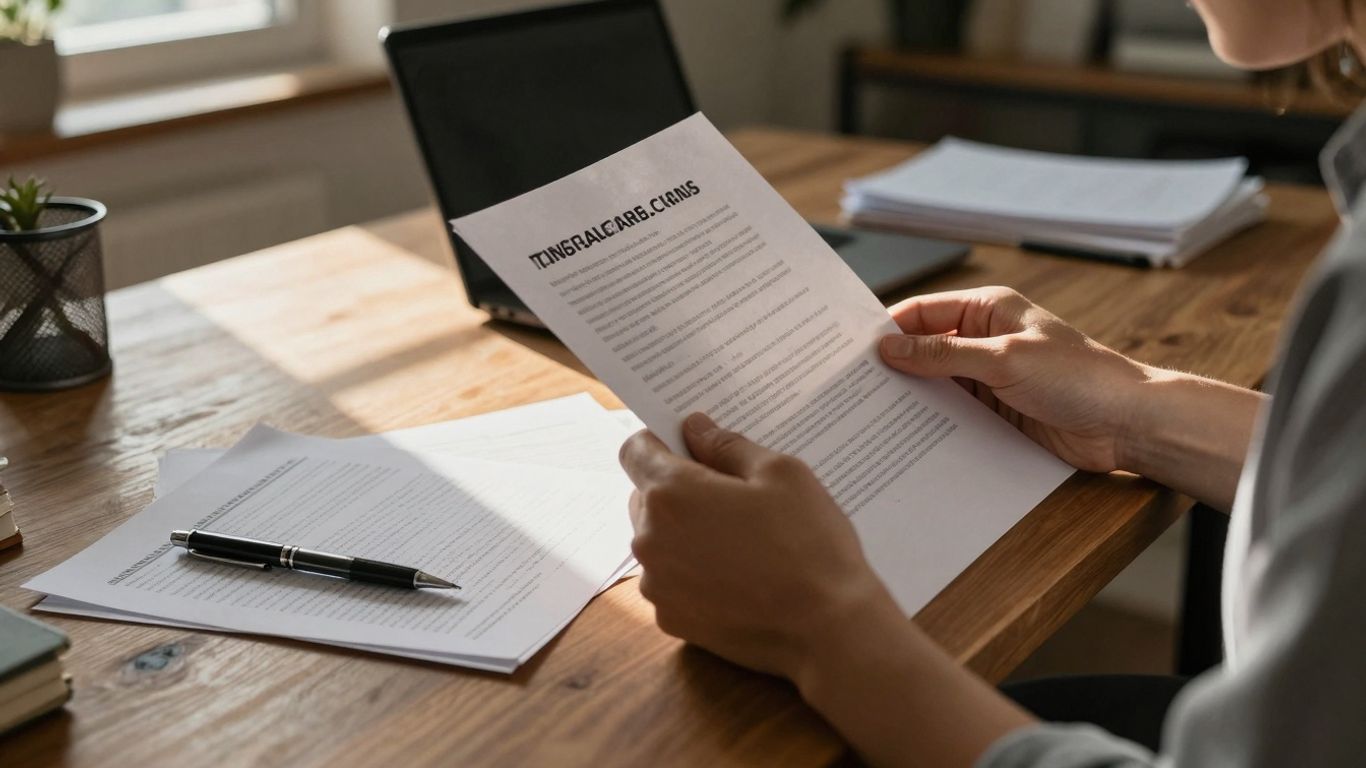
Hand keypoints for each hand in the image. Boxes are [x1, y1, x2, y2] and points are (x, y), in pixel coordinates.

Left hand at [618, 412, 897, 679]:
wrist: (827, 630)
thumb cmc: (809, 544)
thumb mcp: (781, 474)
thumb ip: (727, 446)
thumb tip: (695, 428)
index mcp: (671, 493)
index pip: (635, 451)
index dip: (661, 441)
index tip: (690, 446)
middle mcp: (649, 539)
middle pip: (645, 497)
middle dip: (677, 489)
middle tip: (730, 496)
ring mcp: (657, 585)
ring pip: (658, 541)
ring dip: (684, 533)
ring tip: (739, 541)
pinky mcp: (671, 620)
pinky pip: (671, 580)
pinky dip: (692, 573)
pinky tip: (737, 577)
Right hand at [879, 287, 1148, 472]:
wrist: (1127, 424)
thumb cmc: (1079, 378)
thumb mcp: (1004, 360)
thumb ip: (944, 355)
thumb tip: (890, 348)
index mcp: (989, 309)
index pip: (924, 312)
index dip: (888, 328)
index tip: (852, 349)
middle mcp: (986, 339)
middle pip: (925, 349)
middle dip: (894, 366)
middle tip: (853, 386)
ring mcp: (990, 377)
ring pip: (936, 383)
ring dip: (912, 396)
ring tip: (871, 413)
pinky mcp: (996, 410)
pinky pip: (953, 412)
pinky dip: (932, 420)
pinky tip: (907, 434)